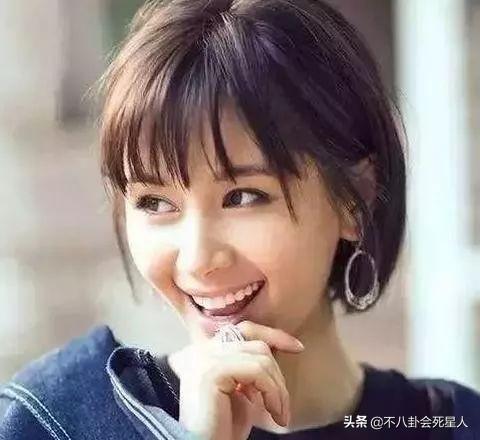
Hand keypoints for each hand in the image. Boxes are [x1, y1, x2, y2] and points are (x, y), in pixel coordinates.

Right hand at [169, 321, 304, 439]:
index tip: (298, 347)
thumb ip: (250, 366)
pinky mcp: (212, 371)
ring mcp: (205, 357)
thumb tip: (276, 348)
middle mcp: (202, 349)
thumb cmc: (223, 427)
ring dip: (277, 389)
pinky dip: (272, 392)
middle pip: (256, 342)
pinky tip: (273, 413)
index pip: (245, 329)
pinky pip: (256, 371)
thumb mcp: (241, 389)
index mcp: (206, 350)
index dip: (274, 335)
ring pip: (261, 357)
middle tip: (284, 405)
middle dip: (278, 373)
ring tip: (279, 413)